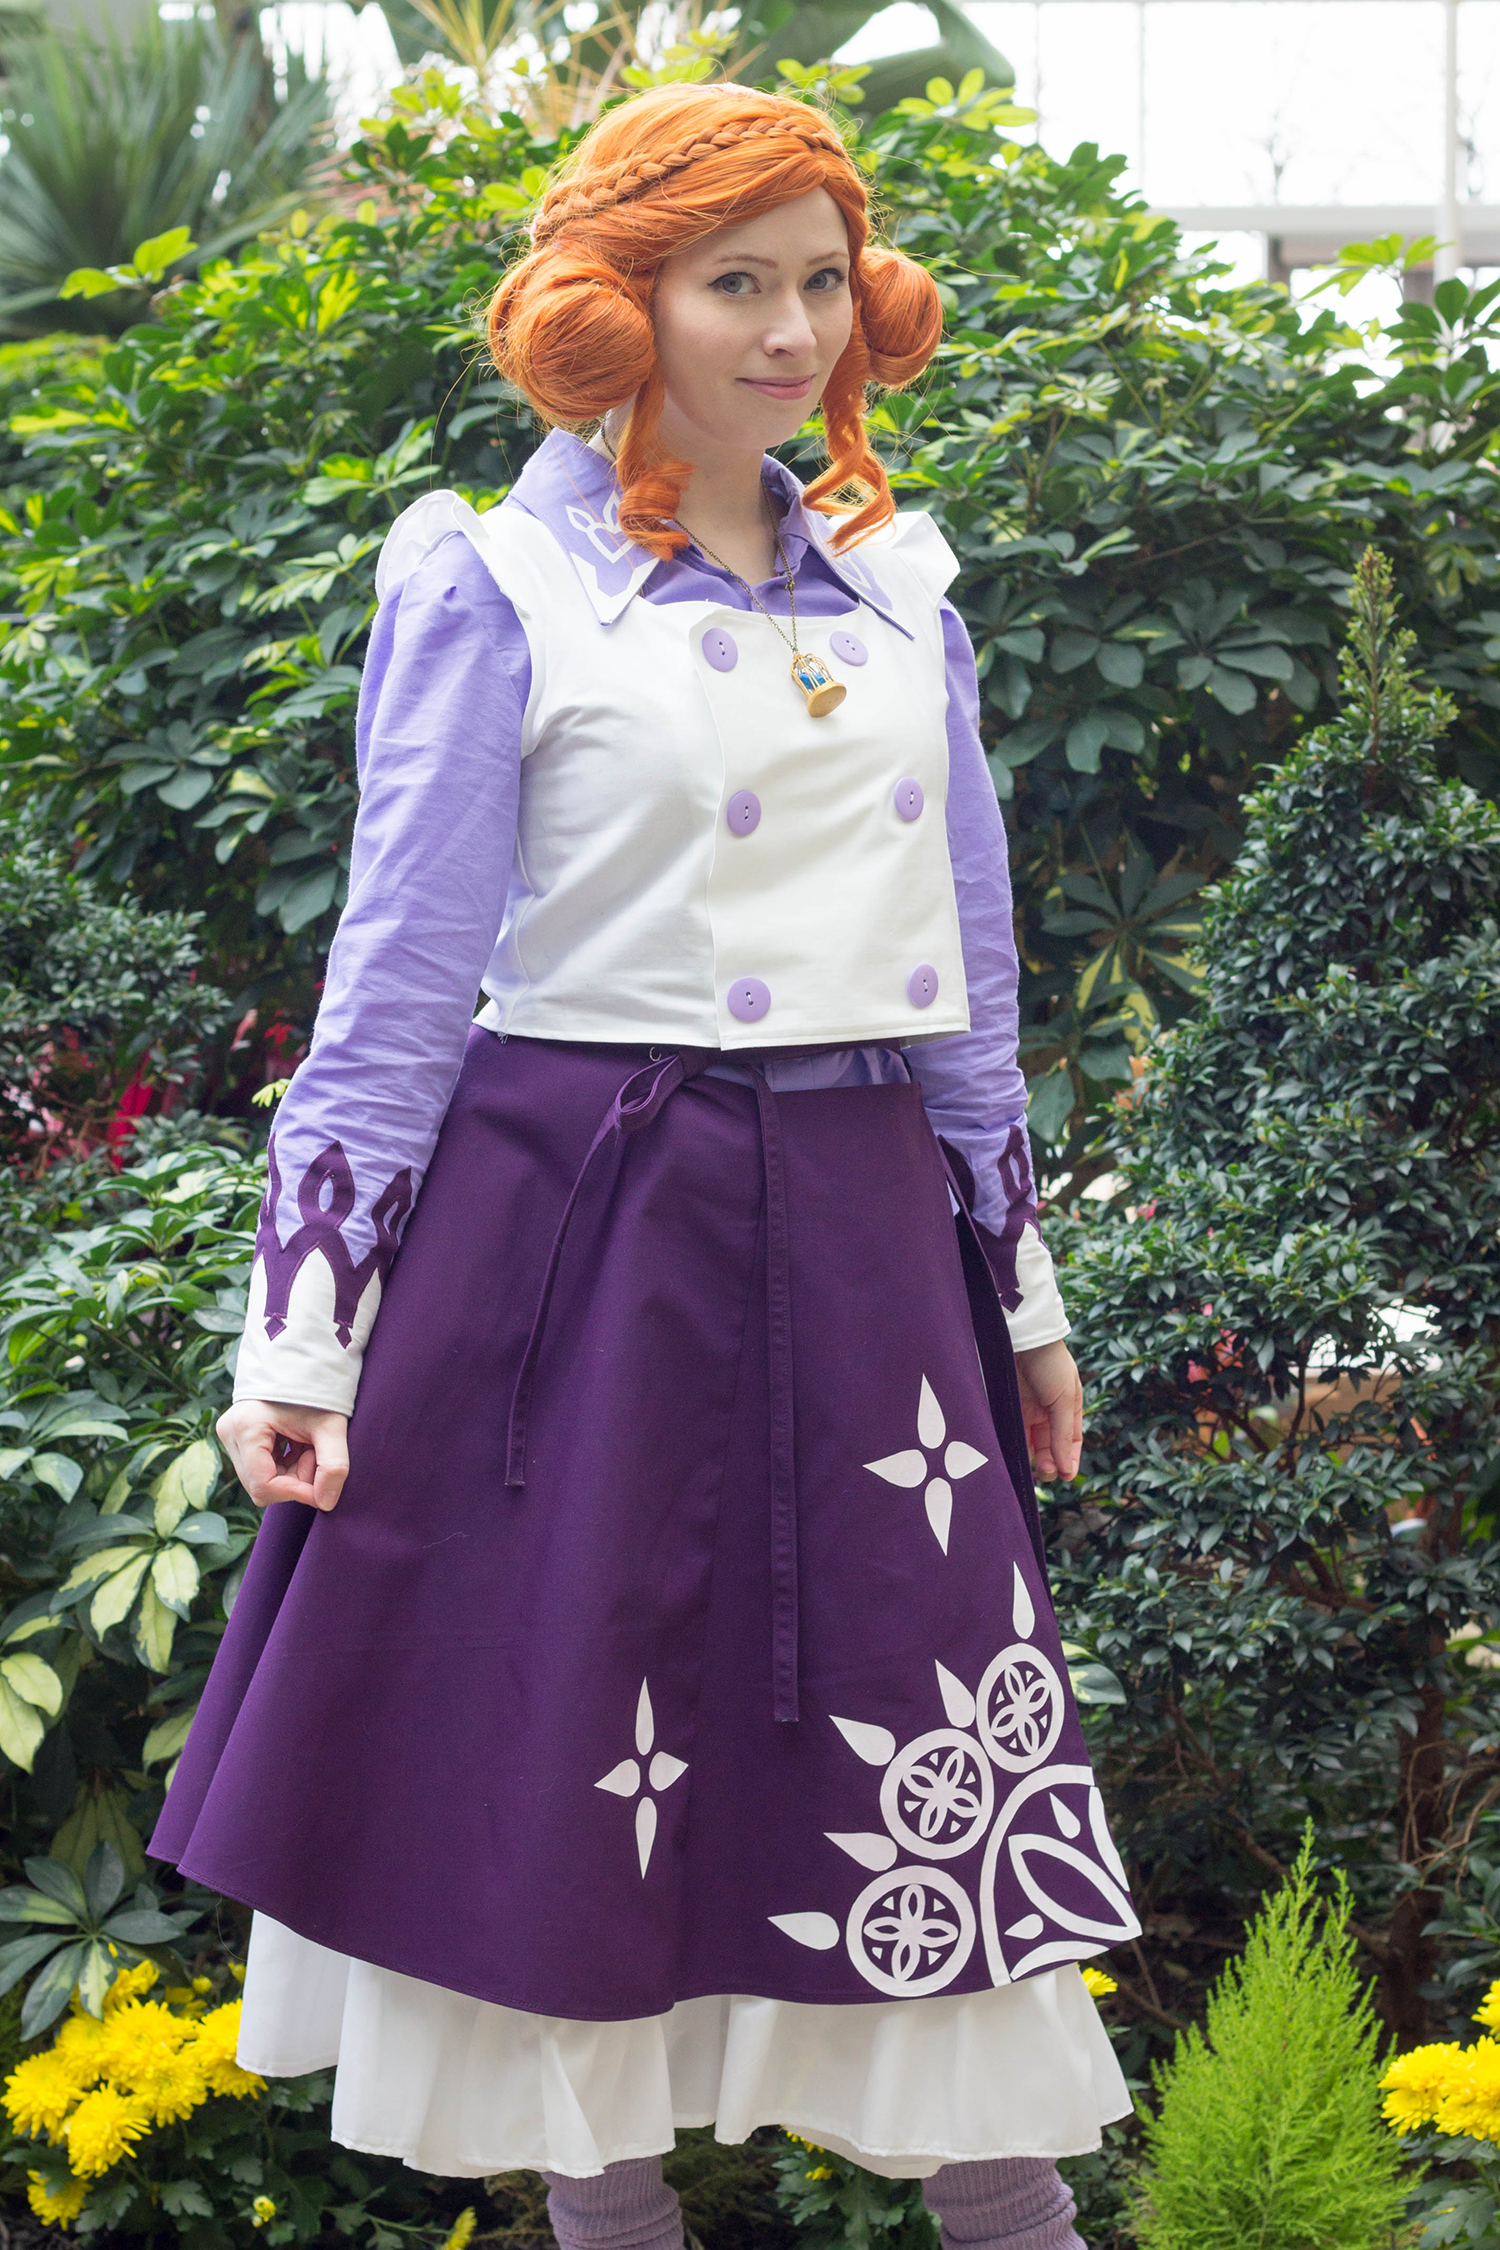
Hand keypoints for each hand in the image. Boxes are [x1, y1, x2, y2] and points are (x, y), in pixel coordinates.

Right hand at [216, 1400, 348, 1511]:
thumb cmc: (318, 1391)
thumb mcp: (332, 1426)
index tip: (322, 1487)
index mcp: (247, 1426)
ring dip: (290, 1472)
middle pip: (260, 1485)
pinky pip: (258, 1467)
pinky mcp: (236, 1435)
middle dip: (294, 1480)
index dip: (296, 1493)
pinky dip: (283, 1463)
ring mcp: (229, 1433)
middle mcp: (230, 1431)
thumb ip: (334, 1465)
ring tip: (308, 1446)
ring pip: (259, 1479)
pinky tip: (297, 1444)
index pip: (264, 1486)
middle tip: (316, 1454)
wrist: (305, 1362)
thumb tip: (326, 1503)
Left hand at [1013, 1340, 1082, 1482]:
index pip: (1070, 1442)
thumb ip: (1063, 1434)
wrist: (1022, 1336)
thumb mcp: (1064, 1398)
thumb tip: (1066, 1469)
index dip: (1070, 1460)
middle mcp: (1047, 1412)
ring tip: (1034, 1469)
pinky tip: (1015, 1457)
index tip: (1066, 1476)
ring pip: (1029, 1444)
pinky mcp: (1006, 1407)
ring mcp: (1025, 1410)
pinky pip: (1011, 1433)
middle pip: (1049, 1447)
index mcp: (1067, 1408)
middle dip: (1050, 1463)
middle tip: (1045, 1472)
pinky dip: (1014, 1447)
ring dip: (1032, 1459)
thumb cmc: (1050, 1363)